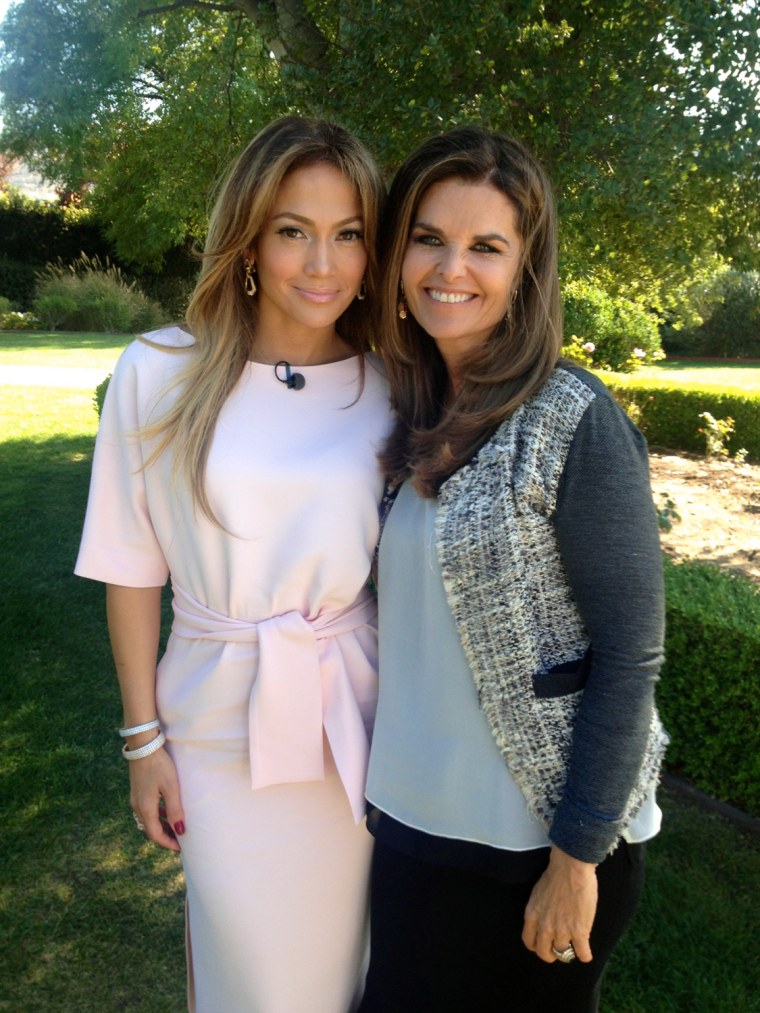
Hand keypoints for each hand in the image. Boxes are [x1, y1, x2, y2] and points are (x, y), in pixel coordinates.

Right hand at [129, 746, 184, 852]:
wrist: (143, 746)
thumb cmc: (159, 765)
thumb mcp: (171, 788)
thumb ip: (175, 810)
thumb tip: (181, 830)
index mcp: (145, 808)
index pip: (155, 834)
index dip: (168, 843)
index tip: (180, 848)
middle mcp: (137, 806)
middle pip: (150, 829)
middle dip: (164, 837)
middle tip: (179, 841)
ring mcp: (135, 799)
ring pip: (148, 820)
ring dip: (161, 827)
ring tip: (175, 828)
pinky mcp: (137, 791)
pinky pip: (146, 810)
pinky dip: (157, 816)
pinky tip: (166, 812)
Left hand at [522, 846, 597, 962]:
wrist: (571, 867)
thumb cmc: (556, 875)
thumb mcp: (538, 894)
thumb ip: (539, 911)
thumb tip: (543, 921)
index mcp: (532, 916)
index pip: (529, 942)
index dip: (537, 946)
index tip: (544, 945)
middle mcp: (544, 926)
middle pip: (544, 953)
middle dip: (552, 955)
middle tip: (559, 950)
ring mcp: (562, 930)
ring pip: (564, 954)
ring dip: (569, 951)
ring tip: (575, 946)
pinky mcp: (579, 931)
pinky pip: (582, 954)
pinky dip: (585, 955)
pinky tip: (586, 953)